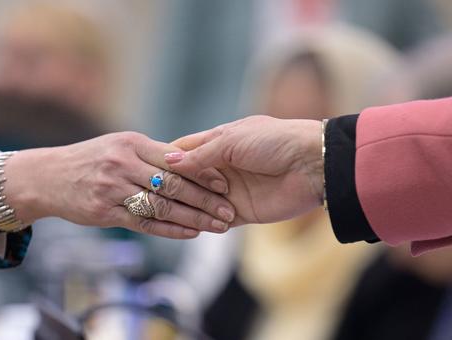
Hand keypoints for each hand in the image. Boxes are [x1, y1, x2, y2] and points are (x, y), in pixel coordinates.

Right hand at [2, 132, 235, 238]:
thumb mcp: (118, 144)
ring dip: (193, 218)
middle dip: (205, 199)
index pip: (176, 159)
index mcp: (131, 143)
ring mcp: (112, 189)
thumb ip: (150, 153)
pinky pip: (144, 224)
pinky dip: (170, 230)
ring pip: (162, 206)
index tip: (226, 184)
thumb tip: (189, 161)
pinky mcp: (105, 212)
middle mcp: (123, 164)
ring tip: (216, 226)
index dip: (204, 173)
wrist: (47, 177)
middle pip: (173, 184)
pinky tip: (190, 234)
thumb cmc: (89, 159)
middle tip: (228, 210)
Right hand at [166, 115, 322, 225]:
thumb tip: (168, 161)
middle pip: (188, 178)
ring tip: (167, 210)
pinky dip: (204, 222)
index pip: (185, 150)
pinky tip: (188, 224)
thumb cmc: (275, 141)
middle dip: (173, 186)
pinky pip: (216, 219)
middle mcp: (222, 166)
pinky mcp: (242, 211)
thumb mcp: (232, 141)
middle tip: (152, 194)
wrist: (313, 165)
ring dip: (187, 205)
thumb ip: (199, 155)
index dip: (166, 159)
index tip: (146, 168)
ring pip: (199, 200)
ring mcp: (230, 190)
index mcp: (219, 141)